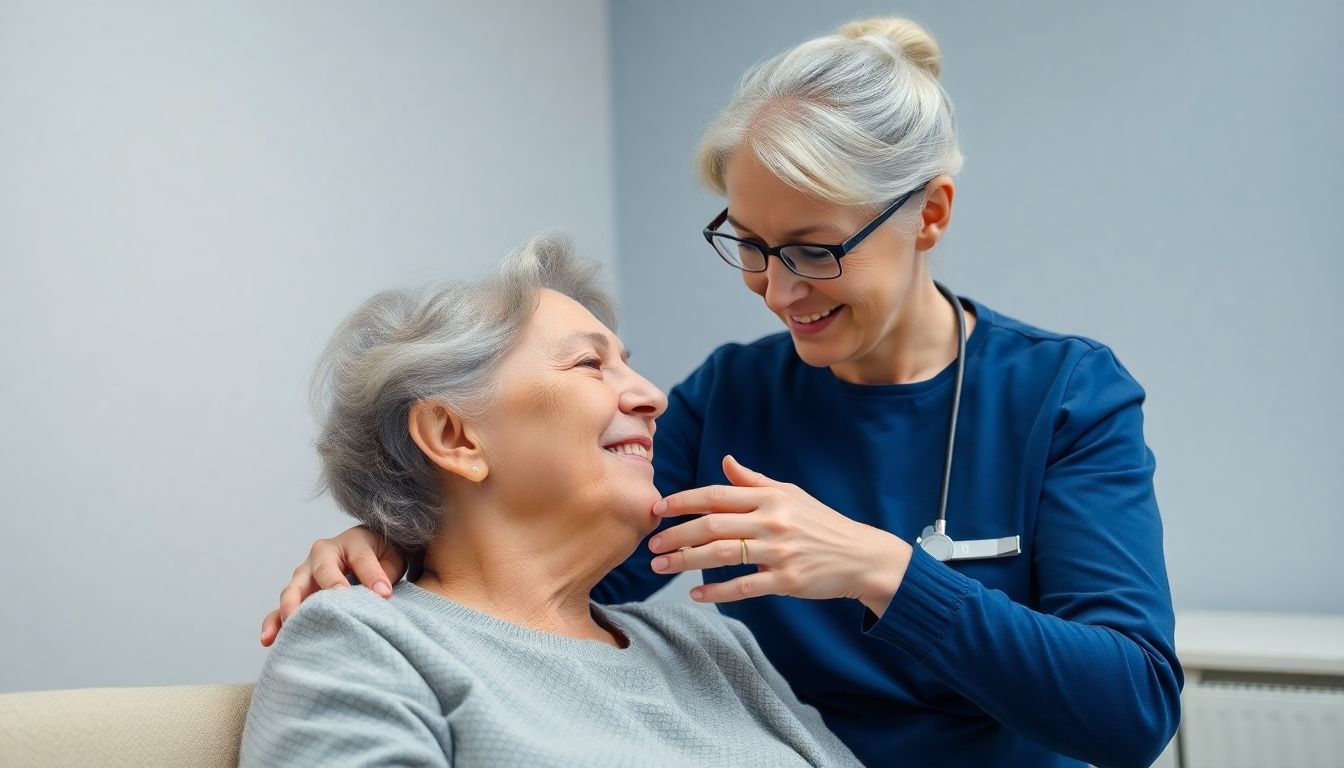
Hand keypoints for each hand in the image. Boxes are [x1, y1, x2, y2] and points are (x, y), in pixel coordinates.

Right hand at [258, 525, 405, 646]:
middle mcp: (321, 556)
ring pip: (293, 591)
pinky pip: (282, 608)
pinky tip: (269, 639)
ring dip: (288, 610)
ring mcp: (306, 576)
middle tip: (322, 611)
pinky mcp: (298, 594)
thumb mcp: (390, 557)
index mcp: (348, 542)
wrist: (369, 550)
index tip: (382, 595)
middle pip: (316, 572)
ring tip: (284, 630)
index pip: (359, 559)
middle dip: (320, 590)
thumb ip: (383, 573)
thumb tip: (381, 594)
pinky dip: (275, 622)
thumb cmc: (380, 554)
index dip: (370, 576)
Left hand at [647, 455, 912, 616]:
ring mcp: (780, 552)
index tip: (658, 508)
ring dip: (686, 561)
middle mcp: (772, 521)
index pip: (716, 495)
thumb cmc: (821, 523)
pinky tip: (695, 594)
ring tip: (661, 567)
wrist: (861, 556)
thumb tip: (725, 462)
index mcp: (770, 497)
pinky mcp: (787, 581)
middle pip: (712, 525)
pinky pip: (744, 587)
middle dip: (676, 534)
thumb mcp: (791, 494)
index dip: (683, 501)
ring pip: (722, 555)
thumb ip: (755, 481)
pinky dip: (716, 592)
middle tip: (651, 545)